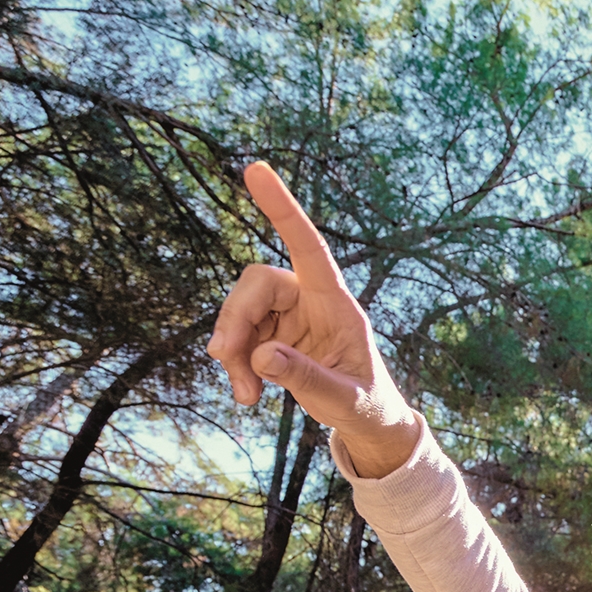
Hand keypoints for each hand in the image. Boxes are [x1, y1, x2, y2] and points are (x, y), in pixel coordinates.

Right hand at [206, 162, 421, 476]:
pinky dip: (235, 364)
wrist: (366, 422)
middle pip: (257, 283)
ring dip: (232, 351)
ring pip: (240, 312)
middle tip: (224, 358)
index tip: (256, 169)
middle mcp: (310, 301)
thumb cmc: (367, 405)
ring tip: (245, 397)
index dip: (284, 210)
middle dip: (235, 318)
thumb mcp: (345, 399)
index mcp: (337, 304)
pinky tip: (248, 395)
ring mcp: (289, 317)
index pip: (309, 248)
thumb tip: (263, 356)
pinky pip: (238, 337)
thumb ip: (307, 378)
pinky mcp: (272, 335)